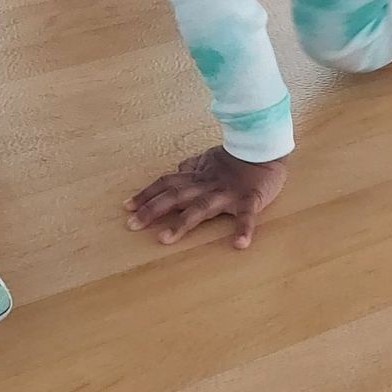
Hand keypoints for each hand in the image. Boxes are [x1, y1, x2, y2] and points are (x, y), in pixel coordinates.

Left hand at [125, 146, 288, 248]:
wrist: (265, 147)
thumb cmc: (237, 158)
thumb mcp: (210, 159)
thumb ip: (192, 167)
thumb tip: (176, 170)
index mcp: (198, 176)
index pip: (167, 183)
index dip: (147, 194)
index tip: (127, 206)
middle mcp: (207, 184)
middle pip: (175, 195)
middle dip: (152, 209)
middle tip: (132, 224)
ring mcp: (227, 192)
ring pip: (201, 207)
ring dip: (182, 223)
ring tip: (164, 239)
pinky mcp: (250, 199)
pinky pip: (247, 215)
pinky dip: (244, 228)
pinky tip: (239, 244)